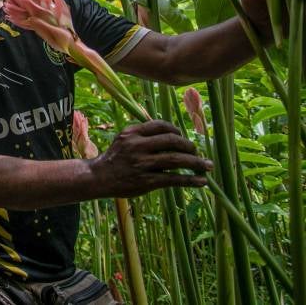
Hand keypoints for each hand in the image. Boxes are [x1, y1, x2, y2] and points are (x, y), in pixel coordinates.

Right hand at [90, 120, 211, 197]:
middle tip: (196, 152)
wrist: (99, 177)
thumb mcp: (124, 139)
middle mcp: (137, 146)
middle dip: (189, 146)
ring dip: (196, 162)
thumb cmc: (115, 158)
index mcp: (132, 133)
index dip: (175, 130)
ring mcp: (142, 163)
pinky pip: (174, 179)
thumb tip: (172, 135)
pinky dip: (190, 180)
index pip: (160, 125)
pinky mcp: (146, 181)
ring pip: (176, 160)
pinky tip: (201, 181)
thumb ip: (143, 135)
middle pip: (171, 140)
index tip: (182, 136)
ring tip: (207, 166)